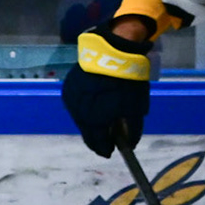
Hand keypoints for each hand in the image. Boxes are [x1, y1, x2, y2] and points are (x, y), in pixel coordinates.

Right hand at [61, 26, 151, 157]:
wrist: (112, 52)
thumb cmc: (126, 82)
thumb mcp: (136, 108)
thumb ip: (133, 130)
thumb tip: (130, 144)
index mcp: (94, 121)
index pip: (97, 142)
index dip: (104, 149)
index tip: (110, 151)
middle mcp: (79, 113)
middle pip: (86, 132)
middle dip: (97, 137)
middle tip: (106, 139)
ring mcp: (71, 100)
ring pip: (80, 119)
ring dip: (90, 123)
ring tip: (101, 121)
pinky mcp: (69, 88)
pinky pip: (76, 105)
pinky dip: (85, 109)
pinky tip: (94, 105)